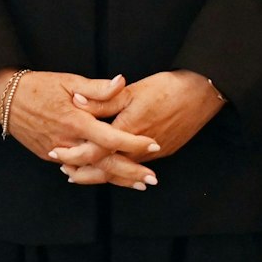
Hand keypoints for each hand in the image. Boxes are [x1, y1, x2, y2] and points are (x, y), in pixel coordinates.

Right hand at [0, 69, 159, 184]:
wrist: (5, 98)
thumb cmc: (39, 85)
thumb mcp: (69, 80)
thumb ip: (97, 88)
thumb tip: (122, 82)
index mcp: (75, 121)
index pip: (111, 138)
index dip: (134, 143)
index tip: (154, 144)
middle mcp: (67, 141)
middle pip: (104, 164)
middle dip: (130, 173)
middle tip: (153, 179)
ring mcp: (57, 152)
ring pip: (91, 172)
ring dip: (116, 179)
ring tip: (138, 184)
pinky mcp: (49, 156)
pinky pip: (77, 169)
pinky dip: (94, 175)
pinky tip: (110, 178)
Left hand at [52, 71, 223, 187]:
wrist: (203, 93)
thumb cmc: (168, 87)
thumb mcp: (132, 90)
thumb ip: (103, 99)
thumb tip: (76, 100)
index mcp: (129, 130)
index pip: (96, 151)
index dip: (75, 155)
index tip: (58, 154)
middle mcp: (140, 148)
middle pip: (107, 168)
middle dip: (85, 172)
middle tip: (67, 172)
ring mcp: (154, 154)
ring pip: (122, 169)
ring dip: (102, 173)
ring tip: (82, 174)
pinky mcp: (164, 152)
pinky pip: (136, 166)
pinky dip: (120, 169)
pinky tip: (113, 167)